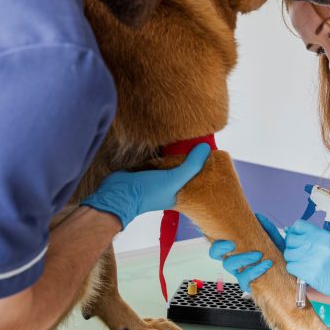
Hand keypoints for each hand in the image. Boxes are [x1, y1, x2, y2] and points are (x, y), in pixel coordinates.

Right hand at [82, 143, 209, 228]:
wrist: (118, 193)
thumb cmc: (148, 192)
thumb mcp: (173, 180)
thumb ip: (190, 166)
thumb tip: (206, 148)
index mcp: (178, 192)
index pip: (195, 178)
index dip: (203, 167)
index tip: (211, 152)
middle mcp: (169, 184)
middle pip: (183, 168)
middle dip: (190, 157)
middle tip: (201, 140)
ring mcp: (157, 175)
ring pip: (171, 161)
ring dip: (176, 152)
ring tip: (189, 136)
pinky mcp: (146, 167)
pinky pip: (158, 156)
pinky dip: (163, 150)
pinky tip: (170, 139)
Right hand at [208, 213, 282, 291]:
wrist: (290, 274)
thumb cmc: (279, 256)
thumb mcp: (275, 239)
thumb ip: (267, 227)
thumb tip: (257, 216)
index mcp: (236, 249)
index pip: (218, 245)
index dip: (216, 242)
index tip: (229, 239)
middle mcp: (234, 261)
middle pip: (215, 254)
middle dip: (221, 247)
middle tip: (233, 244)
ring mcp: (239, 273)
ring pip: (229, 266)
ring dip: (242, 258)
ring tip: (259, 254)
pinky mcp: (248, 284)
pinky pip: (244, 279)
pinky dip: (255, 270)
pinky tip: (267, 264)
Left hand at [284, 219, 329, 303]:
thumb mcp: (328, 242)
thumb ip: (311, 235)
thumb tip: (288, 230)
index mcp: (322, 235)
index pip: (298, 225)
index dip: (294, 231)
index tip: (296, 238)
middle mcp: (315, 244)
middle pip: (290, 239)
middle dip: (292, 246)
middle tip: (298, 252)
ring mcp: (310, 258)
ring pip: (288, 253)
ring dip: (292, 258)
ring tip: (302, 262)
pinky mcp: (306, 272)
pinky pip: (290, 266)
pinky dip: (294, 269)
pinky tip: (303, 270)